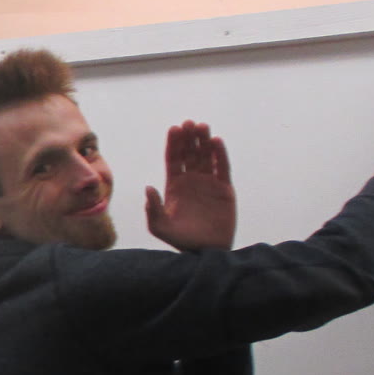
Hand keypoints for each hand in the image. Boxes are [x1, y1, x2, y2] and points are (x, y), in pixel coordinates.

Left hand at [145, 121, 235, 250]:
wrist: (206, 251)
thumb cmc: (181, 240)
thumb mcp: (160, 227)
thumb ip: (153, 209)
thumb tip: (148, 187)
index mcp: (174, 185)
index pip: (173, 158)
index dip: (174, 143)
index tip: (174, 128)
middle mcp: (191, 180)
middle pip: (189, 153)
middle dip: (189, 138)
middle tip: (189, 123)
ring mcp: (208, 183)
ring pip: (206, 156)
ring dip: (204, 141)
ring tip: (202, 126)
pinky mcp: (225, 188)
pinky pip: (223, 167)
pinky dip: (220, 154)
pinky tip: (216, 141)